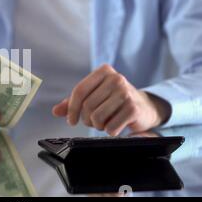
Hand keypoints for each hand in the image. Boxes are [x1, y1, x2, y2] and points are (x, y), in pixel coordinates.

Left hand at [52, 65, 170, 135]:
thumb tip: (55, 111)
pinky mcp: (134, 108)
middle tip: (93, 122)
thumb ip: (72, 103)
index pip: (79, 91)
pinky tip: (116, 126)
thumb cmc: (114, 101)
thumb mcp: (93, 97)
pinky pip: (111, 127)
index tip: (71, 120)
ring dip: (98, 125)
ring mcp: (126, 93)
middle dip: (87, 119)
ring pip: (97, 117)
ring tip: (105, 122)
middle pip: (87, 106)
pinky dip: (110, 131)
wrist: (145, 107)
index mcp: (103, 71)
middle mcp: (116, 78)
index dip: (71, 108)